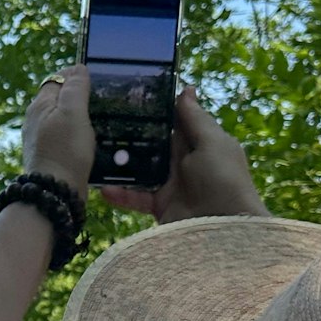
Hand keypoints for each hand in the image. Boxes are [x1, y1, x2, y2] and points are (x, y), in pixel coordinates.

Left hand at [21, 65, 94, 189]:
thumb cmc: (65, 151)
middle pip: (59, 99)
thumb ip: (75, 88)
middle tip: (100, 101)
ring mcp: (41, 139)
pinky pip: (65, 136)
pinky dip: (76, 134)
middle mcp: (36, 120)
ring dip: (79, 117)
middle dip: (78, 96)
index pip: (57, 78)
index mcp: (39, 105)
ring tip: (98, 120)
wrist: (55, 193)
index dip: (76, 76)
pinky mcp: (50, 155)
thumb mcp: (73, 113)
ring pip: (62, 118)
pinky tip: (88, 141)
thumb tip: (78, 68)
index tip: (96, 82)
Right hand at [99, 86, 268, 222]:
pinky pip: (135, 196)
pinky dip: (120, 193)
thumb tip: (186, 88)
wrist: (224, 232)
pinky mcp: (160, 206)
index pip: (176, 121)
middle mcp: (185, 162)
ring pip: (141, 168)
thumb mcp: (212, 142)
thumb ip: (195, 118)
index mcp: (201, 142)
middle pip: (154, 143)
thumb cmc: (224, 180)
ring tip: (97, 151)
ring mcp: (172, 185)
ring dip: (122, 162)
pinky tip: (103, 187)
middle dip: (133, 133)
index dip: (156, 109)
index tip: (130, 95)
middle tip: (103, 120)